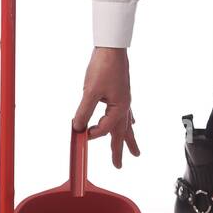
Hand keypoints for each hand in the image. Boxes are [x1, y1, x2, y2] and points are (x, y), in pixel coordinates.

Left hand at [72, 47, 139, 169]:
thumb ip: (83, 112)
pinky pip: (126, 112)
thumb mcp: (90, 91)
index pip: (103, 129)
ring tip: (135, 152)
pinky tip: (131, 122)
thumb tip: (77, 127)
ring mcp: (125, 100)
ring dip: (128, 138)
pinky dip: (128, 121)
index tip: (79, 134)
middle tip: (119, 165)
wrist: (112, 47)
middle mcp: (125, 106)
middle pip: (122, 134)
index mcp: (119, 108)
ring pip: (127, 125)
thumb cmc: (103, 67)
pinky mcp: (122, 93)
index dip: (90, 134)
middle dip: (120, 150)